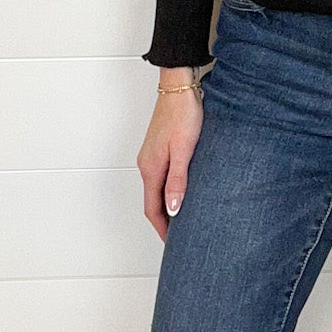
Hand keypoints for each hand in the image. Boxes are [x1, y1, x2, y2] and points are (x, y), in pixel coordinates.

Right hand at [137, 80, 204, 240]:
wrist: (179, 87)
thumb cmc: (184, 114)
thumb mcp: (184, 150)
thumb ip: (178, 181)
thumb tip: (173, 210)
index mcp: (151, 168)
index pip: (152, 209)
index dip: (162, 229)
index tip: (172, 244)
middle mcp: (147, 164)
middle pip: (152, 202)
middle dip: (163, 222)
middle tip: (179, 238)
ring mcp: (152, 156)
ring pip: (156, 190)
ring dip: (166, 207)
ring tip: (182, 220)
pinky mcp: (159, 148)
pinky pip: (160, 178)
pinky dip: (168, 192)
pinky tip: (181, 193)